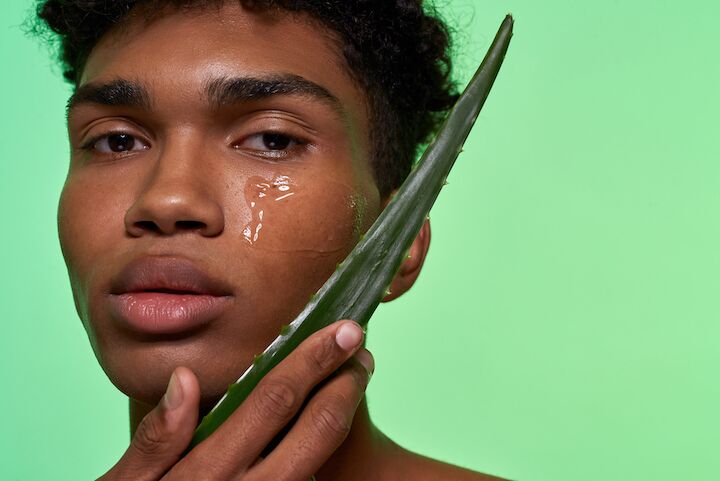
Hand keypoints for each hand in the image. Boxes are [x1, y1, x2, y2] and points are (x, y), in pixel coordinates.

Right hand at [97, 320, 373, 480]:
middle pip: (317, 430)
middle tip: (362, 349)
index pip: (272, 402)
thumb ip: (155, 439)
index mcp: (210, 472)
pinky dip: (327, 443)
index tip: (341, 331)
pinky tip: (328, 418)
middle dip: (345, 383)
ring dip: (344, 411)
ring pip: (323, 457)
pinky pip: (312, 478)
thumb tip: (185, 378)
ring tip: (355, 375)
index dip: (312, 361)